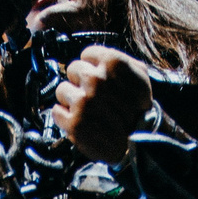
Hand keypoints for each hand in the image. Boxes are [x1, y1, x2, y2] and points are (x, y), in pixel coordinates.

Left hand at [51, 44, 151, 164]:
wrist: (141, 144)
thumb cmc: (140, 110)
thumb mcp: (141, 76)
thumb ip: (119, 59)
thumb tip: (96, 56)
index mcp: (112, 64)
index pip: (87, 54)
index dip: (92, 66)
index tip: (98, 77)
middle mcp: (95, 80)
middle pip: (73, 70)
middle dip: (80, 82)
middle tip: (93, 95)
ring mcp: (83, 102)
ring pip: (62, 89)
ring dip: (71, 99)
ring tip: (86, 109)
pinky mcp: (73, 123)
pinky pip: (56, 111)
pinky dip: (64, 117)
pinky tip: (80, 121)